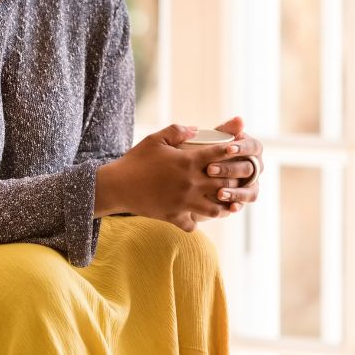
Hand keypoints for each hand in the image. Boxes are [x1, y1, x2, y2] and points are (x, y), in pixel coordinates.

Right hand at [109, 123, 244, 232]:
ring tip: (224, 201)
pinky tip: (195, 216)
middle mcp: (190, 183)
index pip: (218, 154)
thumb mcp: (156, 139)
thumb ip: (178, 131)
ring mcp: (184, 202)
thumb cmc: (136, 160)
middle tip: (237, 177)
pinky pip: (193, 225)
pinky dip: (196, 221)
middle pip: (224, 184)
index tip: (237, 149)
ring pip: (215, 210)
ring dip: (221, 205)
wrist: (117, 186)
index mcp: (188, 162)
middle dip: (232, 180)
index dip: (230, 150)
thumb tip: (196, 129)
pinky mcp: (174, 217)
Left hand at [206, 116, 262, 213]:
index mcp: (252, 148)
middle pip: (248, 169)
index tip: (228, 148)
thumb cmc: (210, 149)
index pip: (253, 147)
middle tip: (209, 170)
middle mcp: (256, 166)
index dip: (243, 148)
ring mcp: (252, 183)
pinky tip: (230, 207)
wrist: (200, 171)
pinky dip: (238, 204)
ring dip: (235, 191)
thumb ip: (226, 129)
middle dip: (229, 169)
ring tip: (219, 193)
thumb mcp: (215, 138)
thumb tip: (239, 120)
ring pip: (250, 188)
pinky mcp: (245, 197)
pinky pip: (246, 202)